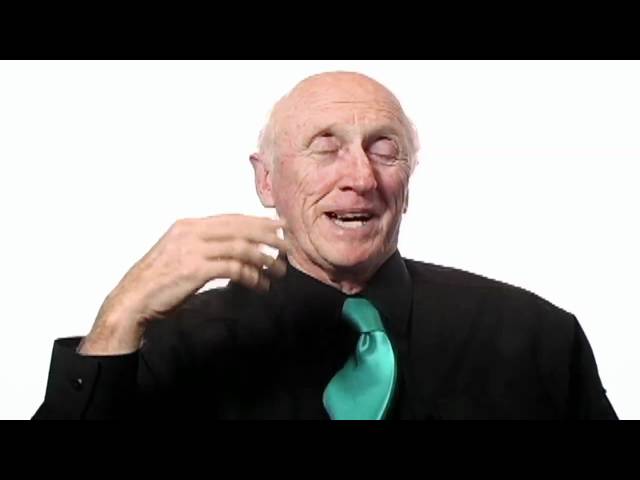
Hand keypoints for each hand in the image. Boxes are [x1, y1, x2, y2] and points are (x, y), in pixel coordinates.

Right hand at [78, 214, 288, 354]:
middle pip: (240, 228)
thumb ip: (205, 247)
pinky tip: (260, 285)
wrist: (132, 300)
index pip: (232, 219)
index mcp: (188, 225)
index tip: (279, 226)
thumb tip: (236, 251)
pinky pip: (233, 268)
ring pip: (240, 247)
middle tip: (288, 246)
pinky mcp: (195, 269)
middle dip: (268, 236)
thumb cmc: (158, 282)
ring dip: (264, 260)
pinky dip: (251, 276)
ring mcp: (192, 249)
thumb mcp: (180, 254)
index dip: (258, 222)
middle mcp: (191, 232)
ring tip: (277, 272)